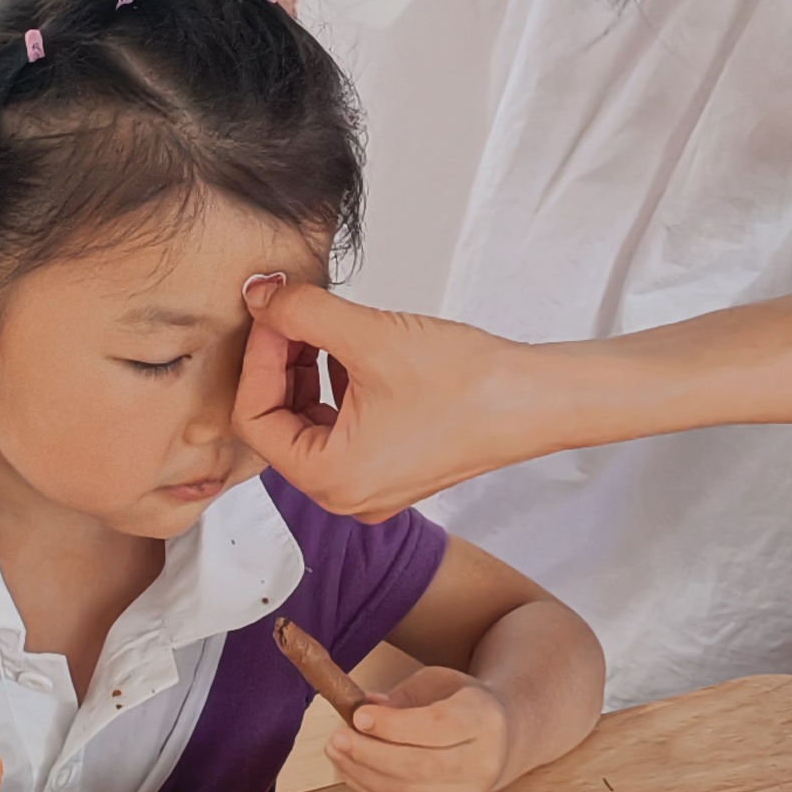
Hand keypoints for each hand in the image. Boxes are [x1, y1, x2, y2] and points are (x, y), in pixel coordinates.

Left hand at [232, 273, 545, 520]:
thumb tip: (260, 295)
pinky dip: (338, 386)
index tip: (273, 314)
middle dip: (279, 363)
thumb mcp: (369, 336)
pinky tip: (355, 348)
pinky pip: (344, 427)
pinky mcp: (395, 466)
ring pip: (310, 423)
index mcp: (331, 480)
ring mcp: (372, 485)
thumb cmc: (467, 382)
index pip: (255, 421)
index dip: (256, 360)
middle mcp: (346, 495)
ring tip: (324, 324)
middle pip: (279, 424)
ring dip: (307, 370)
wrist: (537, 399)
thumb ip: (302, 312)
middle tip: (293, 312)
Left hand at [318, 663, 511, 791]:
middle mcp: (481, 764)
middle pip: (421, 767)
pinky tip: (352, 773)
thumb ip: (402, 697)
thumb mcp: (437, 684)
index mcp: (483, 721)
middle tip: (338, 738)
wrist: (497, 740)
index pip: (437, 728)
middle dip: (371, 755)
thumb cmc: (461, 706)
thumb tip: (365, 708)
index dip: (394, 726)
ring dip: (363, 776)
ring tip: (338, 753)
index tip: (359, 716)